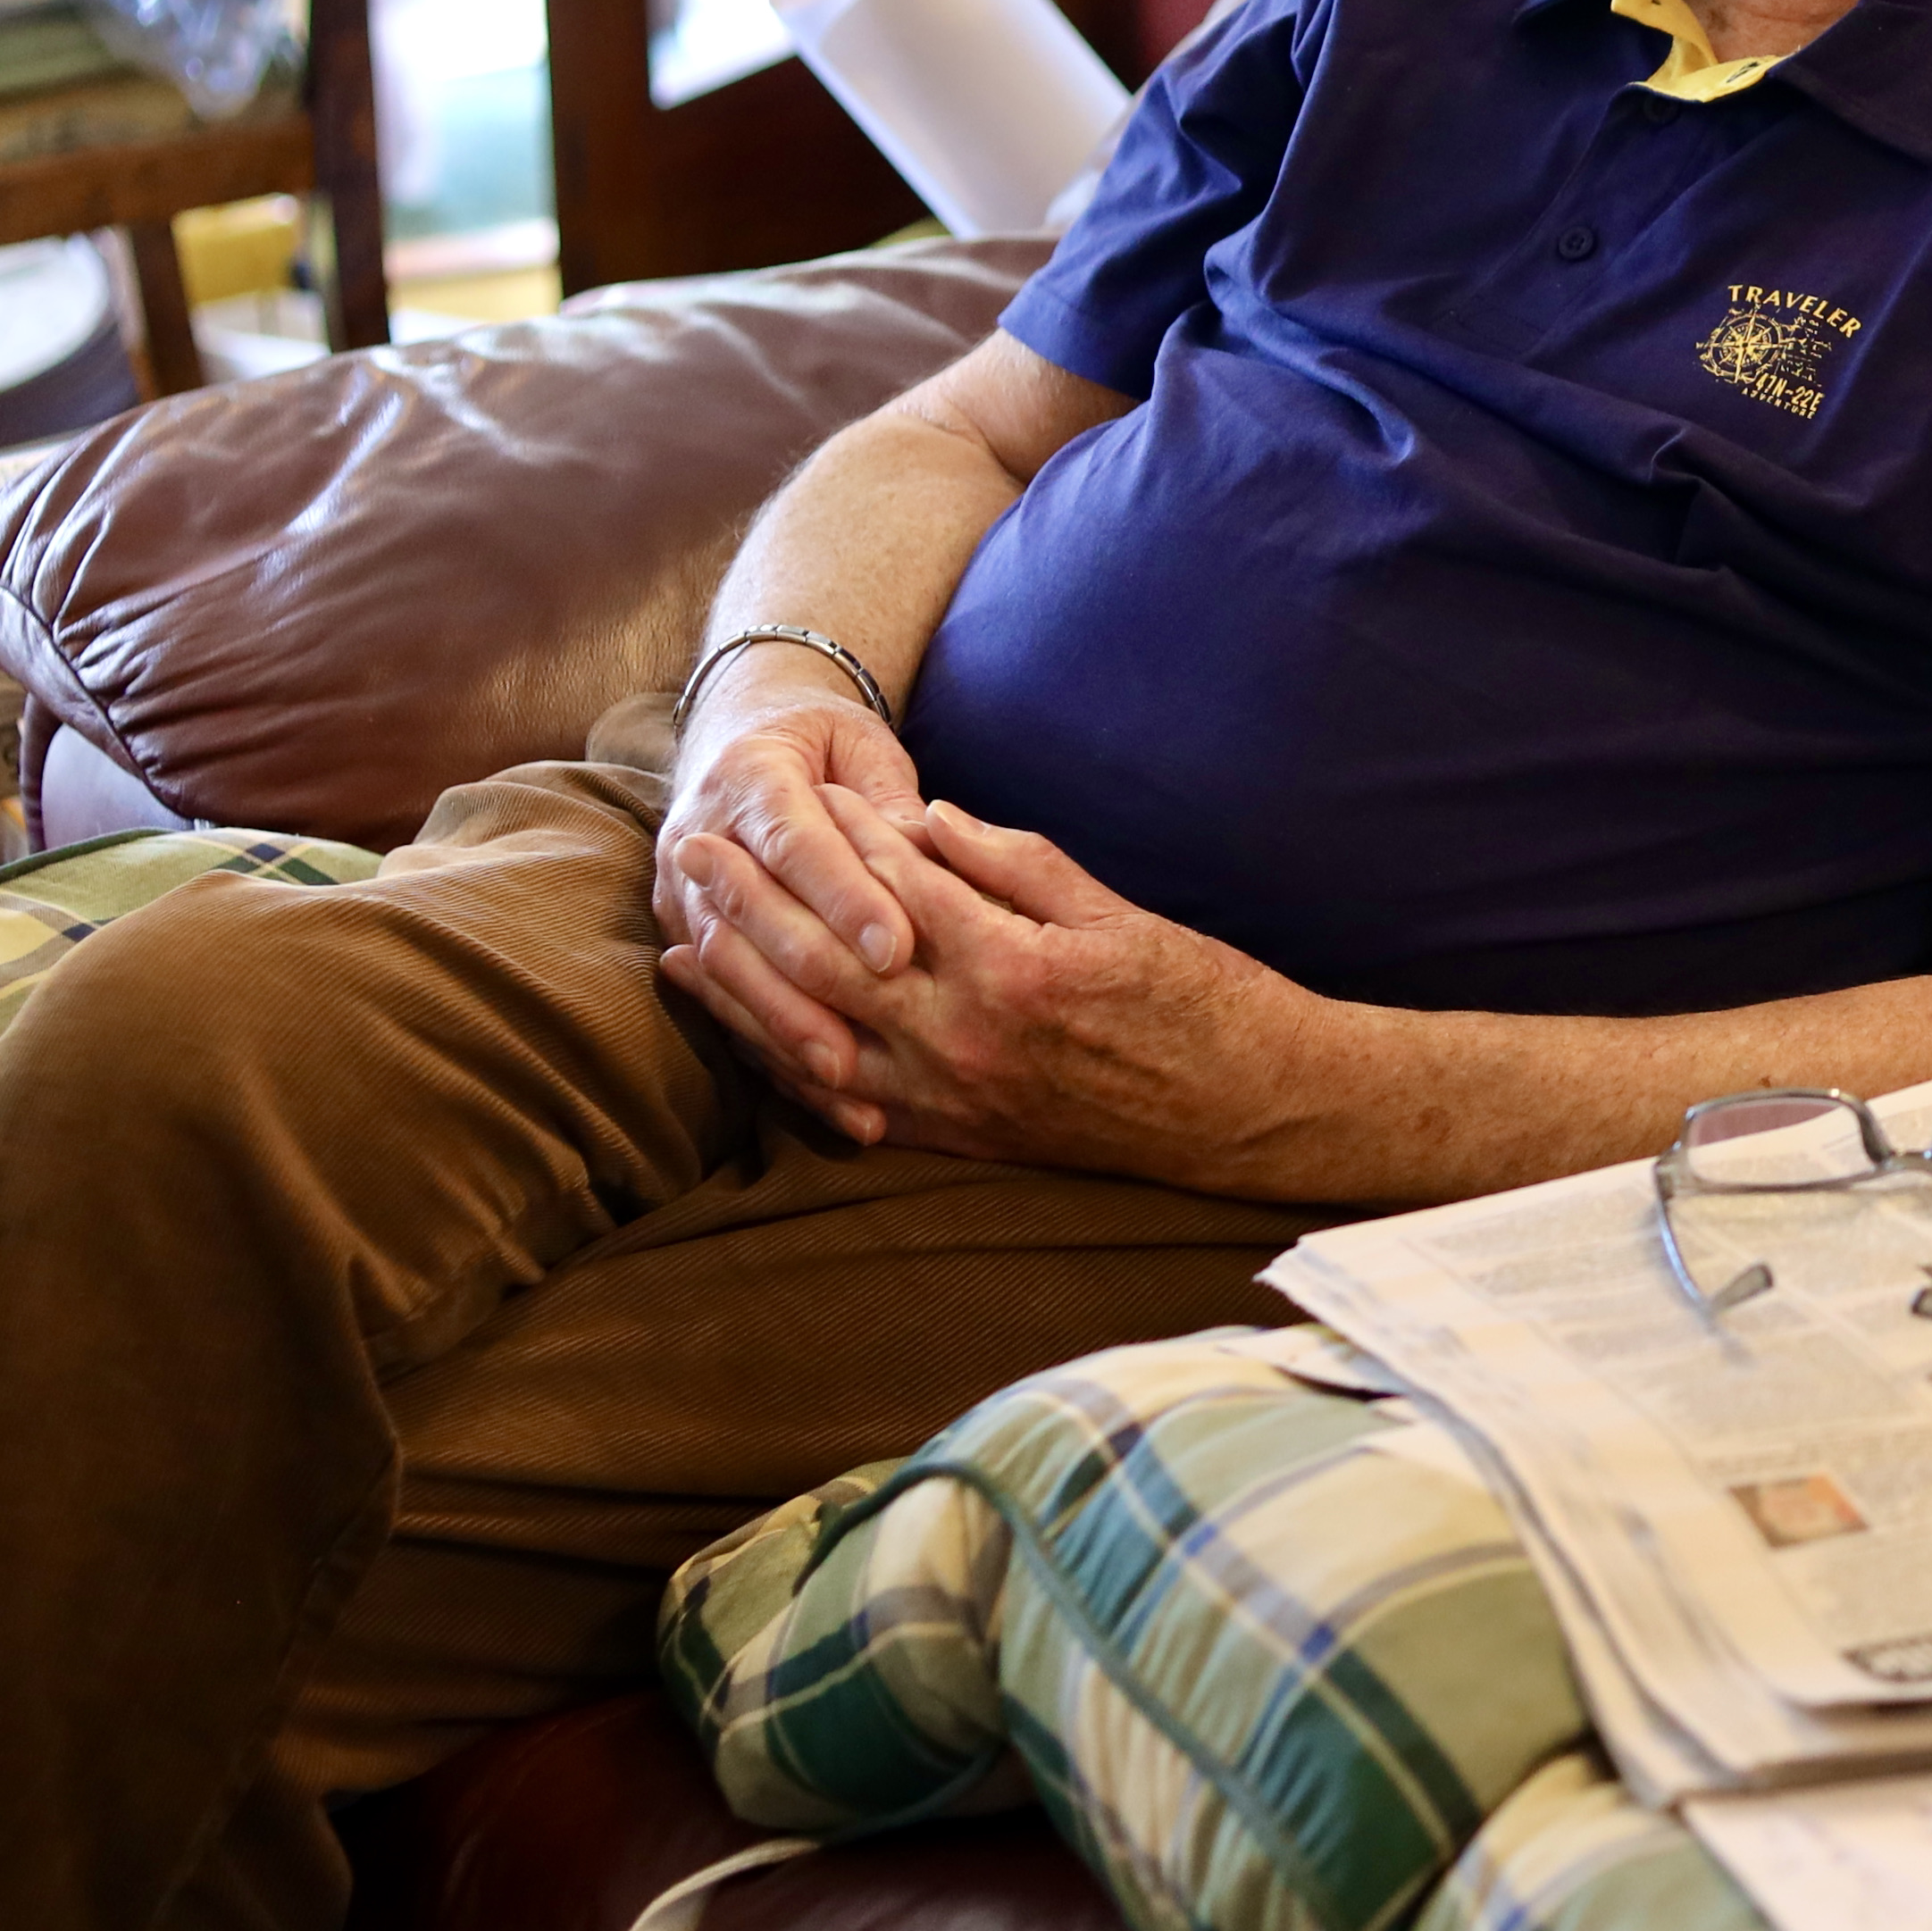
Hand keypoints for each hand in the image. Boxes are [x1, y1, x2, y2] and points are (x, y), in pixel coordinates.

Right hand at [656, 659, 927, 1105]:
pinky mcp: (685, 937)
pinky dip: (773, 1052)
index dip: (845, 899)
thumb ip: (891, 798)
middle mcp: (703, 834)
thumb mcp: (861, 745)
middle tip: (869, 1044)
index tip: (898, 951)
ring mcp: (683, 892)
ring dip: (784, 1033)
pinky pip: (723, 1004)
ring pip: (728, 972)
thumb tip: (932, 850)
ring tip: (847, 1085)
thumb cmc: (823, 742)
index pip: (798, 845)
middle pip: (752, 921)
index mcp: (752, 774)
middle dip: (810, 987)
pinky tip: (825, 1097)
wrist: (738, 736)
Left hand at [664, 791, 1329, 1182]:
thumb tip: (928, 818)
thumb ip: (1018, 865)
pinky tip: (745, 1039)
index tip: (792, 792)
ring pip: (817, 1039)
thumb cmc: (1203, 1002)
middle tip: (693, 850)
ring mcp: (955, 1097)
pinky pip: (849, 1108)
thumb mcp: (1121, 916)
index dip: (837, 837)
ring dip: (742, 991)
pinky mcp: (959, 1138)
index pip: (897, 889)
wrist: (1248, 1114)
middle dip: (752, 903)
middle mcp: (968, 1038)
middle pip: (828, 961)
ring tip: (683, 940)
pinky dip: (787, 1070)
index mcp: (1014, 968)